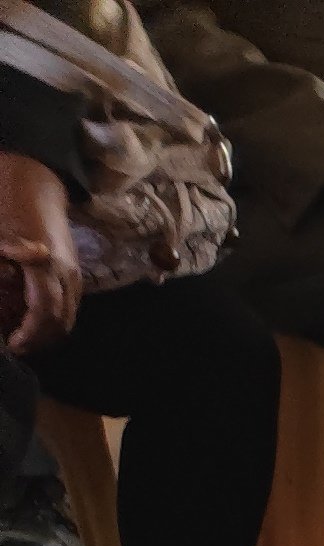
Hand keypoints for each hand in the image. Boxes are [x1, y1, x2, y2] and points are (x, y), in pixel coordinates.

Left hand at [0, 152, 82, 357]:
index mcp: (45, 265)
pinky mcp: (72, 271)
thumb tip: (2, 285)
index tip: (11, 344)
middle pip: (61, 321)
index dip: (29, 333)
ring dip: (49, 333)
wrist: (33, 177)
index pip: (44, 311)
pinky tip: (35, 320)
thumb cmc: (7, 199)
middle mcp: (65, 273)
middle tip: (16, 346)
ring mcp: (72, 273)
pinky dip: (55, 320)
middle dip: (40, 340)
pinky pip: (69, 305)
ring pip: (69, 316)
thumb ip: (4, 257)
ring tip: (25, 338)